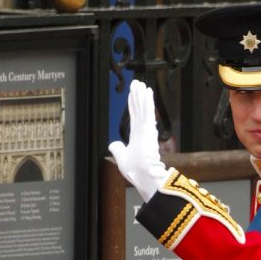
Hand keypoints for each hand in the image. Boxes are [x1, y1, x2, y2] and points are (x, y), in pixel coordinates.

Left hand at [108, 79, 168, 201]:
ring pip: (143, 107)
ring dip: (142, 95)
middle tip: (138, 84)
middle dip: (138, 96)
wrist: (143, 175)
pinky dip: (147, 101)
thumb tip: (113, 144)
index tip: (134, 95)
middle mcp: (142, 131)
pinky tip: (147, 91)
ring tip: (142, 84)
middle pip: (139, 109)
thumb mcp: (122, 158)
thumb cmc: (136, 170)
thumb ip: (118, 149)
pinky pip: (147, 111)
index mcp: (137, 137)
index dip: (134, 105)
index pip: (134, 117)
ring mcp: (146, 129)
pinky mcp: (148, 128)